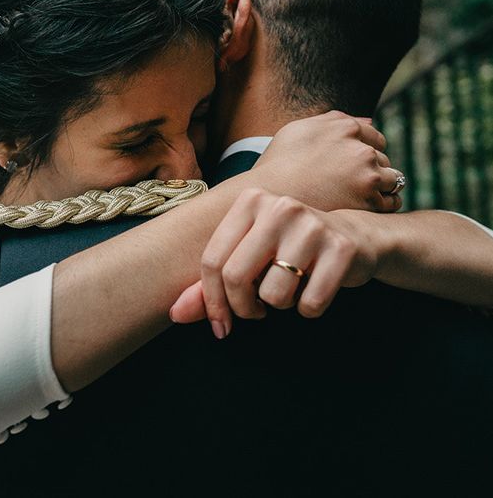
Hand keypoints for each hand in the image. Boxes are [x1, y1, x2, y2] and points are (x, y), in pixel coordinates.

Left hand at [170, 190, 379, 337]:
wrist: (352, 237)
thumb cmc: (288, 251)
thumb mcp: (247, 259)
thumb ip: (209, 287)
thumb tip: (174, 314)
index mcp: (250, 202)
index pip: (213, 260)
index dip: (211, 300)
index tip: (220, 324)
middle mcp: (279, 207)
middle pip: (236, 276)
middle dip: (242, 308)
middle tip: (255, 312)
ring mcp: (312, 225)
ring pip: (274, 294)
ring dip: (279, 306)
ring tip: (290, 289)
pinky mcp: (341, 249)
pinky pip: (310, 303)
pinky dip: (308, 309)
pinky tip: (315, 288)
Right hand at [254, 111, 401, 212]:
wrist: (267, 199)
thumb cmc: (277, 166)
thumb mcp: (297, 131)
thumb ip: (332, 121)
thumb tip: (368, 121)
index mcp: (344, 127)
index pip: (374, 137)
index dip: (363, 152)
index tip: (350, 166)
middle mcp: (360, 148)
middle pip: (383, 158)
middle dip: (372, 169)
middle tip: (349, 185)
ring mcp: (367, 175)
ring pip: (392, 179)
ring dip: (381, 187)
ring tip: (358, 199)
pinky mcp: (369, 201)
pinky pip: (391, 202)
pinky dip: (383, 205)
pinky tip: (363, 209)